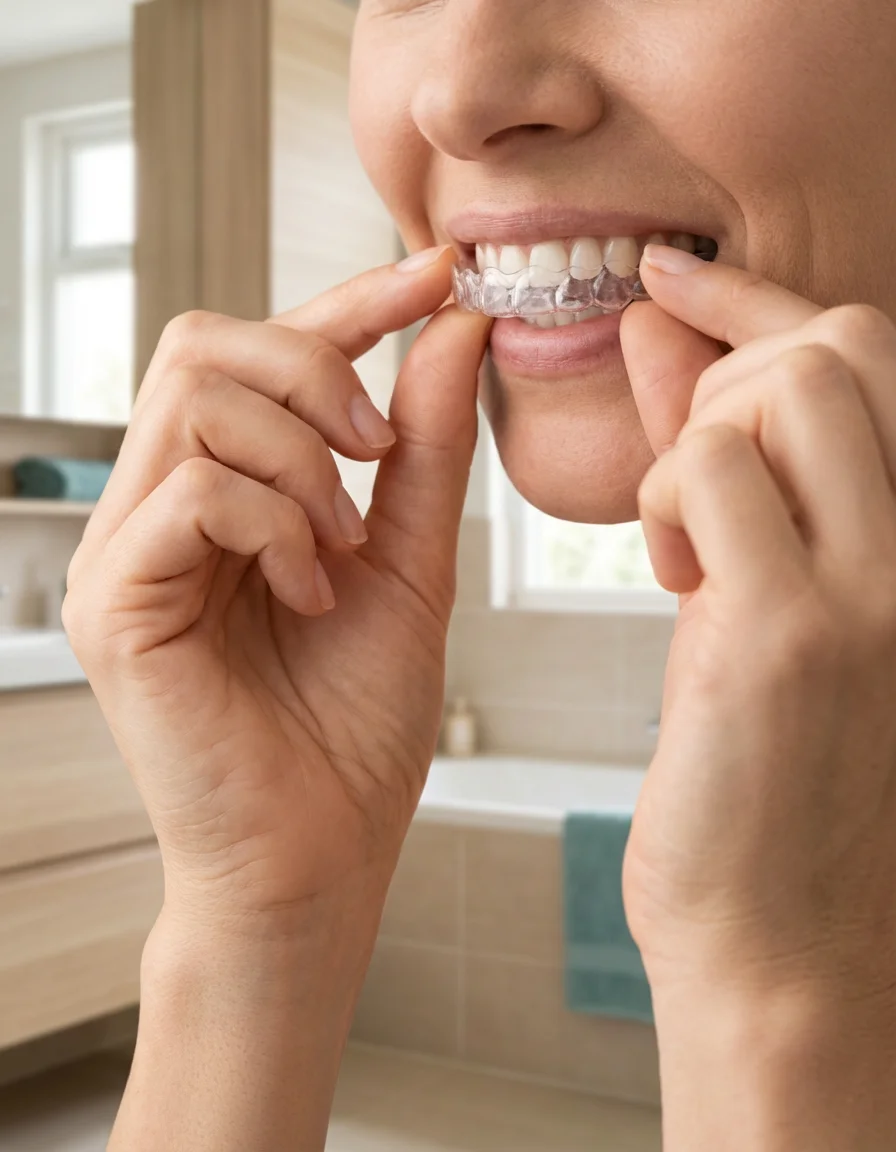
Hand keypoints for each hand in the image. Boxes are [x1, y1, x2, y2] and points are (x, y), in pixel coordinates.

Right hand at [65, 248, 490, 932]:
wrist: (322, 850)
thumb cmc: (355, 723)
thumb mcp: (411, 563)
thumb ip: (424, 449)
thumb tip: (451, 328)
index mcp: (222, 492)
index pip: (260, 352)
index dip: (347, 300)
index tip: (435, 275)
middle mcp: (156, 505)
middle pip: (205, 344)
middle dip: (316, 372)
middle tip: (379, 454)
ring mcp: (122, 551)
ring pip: (195, 401)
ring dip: (304, 461)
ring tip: (343, 547)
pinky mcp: (109, 600)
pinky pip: (189, 488)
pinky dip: (274, 523)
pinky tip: (310, 589)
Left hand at [620, 250, 895, 995]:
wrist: (777, 938)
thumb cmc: (759, 772)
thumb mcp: (753, 597)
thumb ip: (718, 461)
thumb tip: (659, 336)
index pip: (862, 354)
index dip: (752, 297)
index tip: (667, 274)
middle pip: (834, 346)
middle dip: (729, 376)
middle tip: (690, 474)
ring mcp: (873, 590)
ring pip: (774, 395)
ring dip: (693, 448)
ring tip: (687, 548)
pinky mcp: (791, 632)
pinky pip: (708, 471)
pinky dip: (663, 502)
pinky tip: (675, 583)